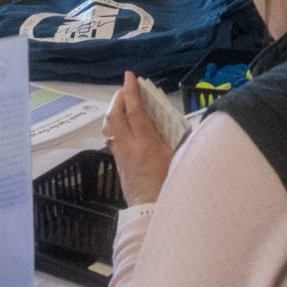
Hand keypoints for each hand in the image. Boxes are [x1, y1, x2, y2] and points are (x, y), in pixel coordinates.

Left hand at [103, 72, 175, 205]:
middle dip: (119, 97)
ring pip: (109, 125)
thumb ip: (174, 138)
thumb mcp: (177, 158)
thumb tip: (173, 121)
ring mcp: (121, 154)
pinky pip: (112, 137)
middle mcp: (129, 146)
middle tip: (127, 89)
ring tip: (123, 103)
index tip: (130, 76)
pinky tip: (123, 124)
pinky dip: (115, 124)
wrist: (150, 209)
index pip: (135, 111)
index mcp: (146, 143)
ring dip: (114, 110)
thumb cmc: (168, 184)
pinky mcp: (118, 161)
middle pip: (115, 115)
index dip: (132, 91)